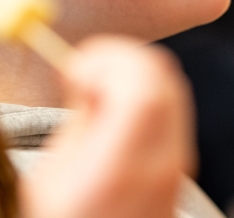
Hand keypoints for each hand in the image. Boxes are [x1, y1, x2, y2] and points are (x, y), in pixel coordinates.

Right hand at [20, 36, 195, 217]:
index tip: (73, 68)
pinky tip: (116, 104)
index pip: (142, 87)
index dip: (108, 60)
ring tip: (97, 87)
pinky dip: (146, 88)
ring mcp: (178, 161)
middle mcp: (162, 161)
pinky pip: (171, 104)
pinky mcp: (181, 160)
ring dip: (133, 69)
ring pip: (170, 84)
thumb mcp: (52, 176)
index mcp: (123, 166)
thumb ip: (80, 121)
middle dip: (119, 56)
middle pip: (163, 75)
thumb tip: (91, 76)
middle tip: (84, 71)